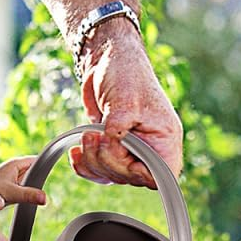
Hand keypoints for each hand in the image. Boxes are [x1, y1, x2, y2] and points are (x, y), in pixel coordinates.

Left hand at [0, 156, 47, 213]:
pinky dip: (27, 192)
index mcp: (15, 163)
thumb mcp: (12, 193)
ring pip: (29, 180)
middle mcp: (14, 167)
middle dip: (40, 178)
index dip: (46, 165)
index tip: (54, 174)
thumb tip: (45, 198)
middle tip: (44, 189)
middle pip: (35, 170)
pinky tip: (27, 199)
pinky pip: (24, 187)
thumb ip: (29, 195)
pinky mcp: (10, 185)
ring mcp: (12, 177)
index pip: (37, 160)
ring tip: (34, 195)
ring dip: (33, 187)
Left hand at [74, 36, 183, 186]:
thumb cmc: (127, 74)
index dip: (142, 175)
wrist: (109, 62)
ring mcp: (129, 152)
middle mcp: (150, 151)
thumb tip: (111, 140)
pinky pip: (97, 171)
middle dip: (108, 159)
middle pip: (130, 177)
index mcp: (164, 140)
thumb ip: (119, 123)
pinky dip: (84, 166)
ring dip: (92, 160)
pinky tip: (76, 152)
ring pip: (111, 176)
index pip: (162, 176)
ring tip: (86, 135)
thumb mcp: (126, 98)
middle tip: (95, 133)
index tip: (125, 158)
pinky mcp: (111, 149)